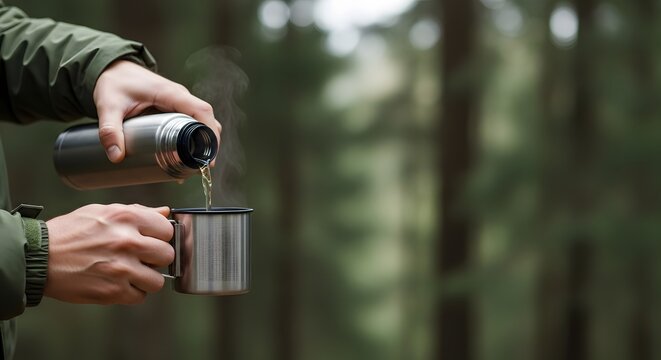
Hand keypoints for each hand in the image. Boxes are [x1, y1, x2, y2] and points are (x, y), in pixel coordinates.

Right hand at [44, 204, 174, 304]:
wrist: (39, 257)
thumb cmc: (69, 233)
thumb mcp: (102, 211)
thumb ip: (137, 212)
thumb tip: (164, 212)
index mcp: (126, 218)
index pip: (167, 230)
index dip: (161, 237)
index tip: (153, 240)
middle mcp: (127, 242)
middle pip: (167, 255)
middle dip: (157, 258)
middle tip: (142, 258)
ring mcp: (121, 269)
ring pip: (157, 281)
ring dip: (146, 279)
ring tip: (131, 273)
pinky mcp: (112, 291)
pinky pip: (139, 296)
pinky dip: (132, 293)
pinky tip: (118, 283)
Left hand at [93, 60, 221, 162]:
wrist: (112, 68)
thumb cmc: (114, 82)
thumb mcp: (109, 106)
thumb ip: (110, 130)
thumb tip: (116, 157)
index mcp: (170, 94)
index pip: (201, 111)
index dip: (210, 133)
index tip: (209, 156)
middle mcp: (180, 97)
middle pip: (207, 119)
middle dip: (209, 144)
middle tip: (201, 167)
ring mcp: (179, 102)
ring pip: (202, 122)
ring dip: (203, 142)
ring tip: (194, 165)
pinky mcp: (175, 107)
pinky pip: (192, 122)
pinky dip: (195, 137)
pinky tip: (187, 155)